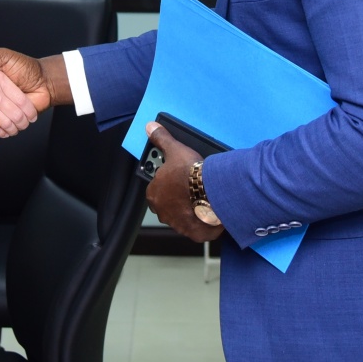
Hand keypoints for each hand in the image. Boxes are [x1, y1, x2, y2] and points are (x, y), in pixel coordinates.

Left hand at [144, 121, 223, 242]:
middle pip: (168, 206)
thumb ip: (161, 139)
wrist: (213, 190)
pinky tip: (210, 214)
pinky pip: (197, 229)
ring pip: (182, 218)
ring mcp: (178, 225)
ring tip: (203, 200)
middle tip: (192, 190)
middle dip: (177, 200)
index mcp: (154, 194)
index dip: (168, 185)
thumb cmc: (190, 172)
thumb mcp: (174, 150)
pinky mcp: (194, 234)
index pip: (157, 190)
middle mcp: (163, 213)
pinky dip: (202, 224)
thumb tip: (150, 127)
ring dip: (189, 212)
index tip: (179, 180)